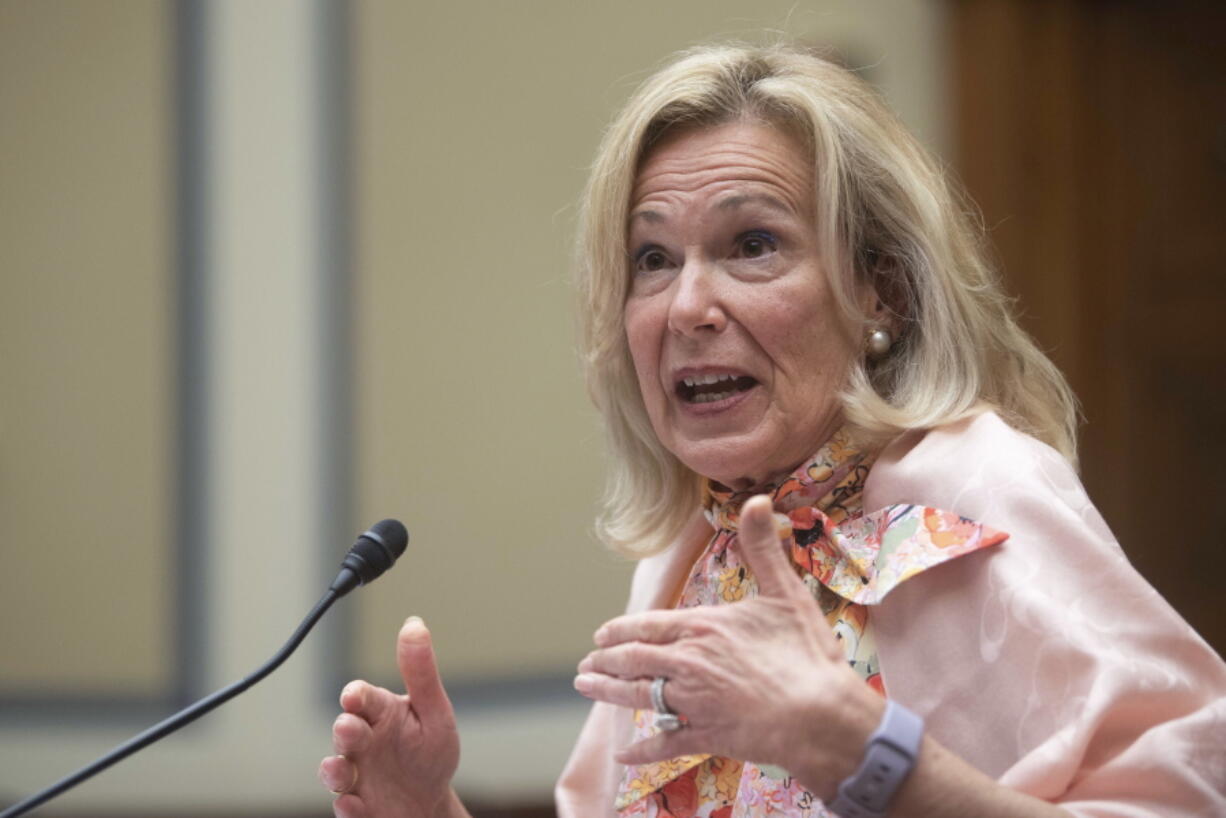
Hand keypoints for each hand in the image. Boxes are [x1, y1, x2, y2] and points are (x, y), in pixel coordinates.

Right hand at [319, 617, 463, 817]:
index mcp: (381, 713)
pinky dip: (347, 806)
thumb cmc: (430, 752)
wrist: (428, 803)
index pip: (363, 698)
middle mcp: (363, 741)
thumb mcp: (434, 712)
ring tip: (340, 771)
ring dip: (334, 770)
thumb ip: (421, 672)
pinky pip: (346, 807)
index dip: (356, 695)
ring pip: (336, 770)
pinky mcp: (357, 805)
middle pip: (346, 732)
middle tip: (347, 728)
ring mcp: (356, 774)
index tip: (353, 695)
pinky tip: (354, 804)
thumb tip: (414, 624)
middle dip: (344, 730)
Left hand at [573, 495, 882, 797]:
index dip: (621, 631)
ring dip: (608, 693)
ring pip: (638, 696)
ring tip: (586, 688)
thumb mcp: (785, 592)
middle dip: (605, 662)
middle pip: (634, 661)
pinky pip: (664, 743)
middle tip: (585, 665)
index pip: (647, 627)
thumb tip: (757, 500)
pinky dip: (641, 750)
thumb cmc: (806, 653)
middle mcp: (686, 663)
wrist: (820, 715)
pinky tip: (624, 756)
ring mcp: (692, 701)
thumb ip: (763, 547)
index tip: (601, 636)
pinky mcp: (704, 735)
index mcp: (702, 627)